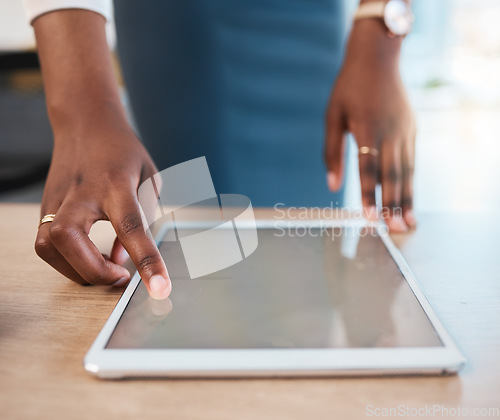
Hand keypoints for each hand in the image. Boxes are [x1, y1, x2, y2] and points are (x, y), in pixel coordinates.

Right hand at [34, 125, 171, 298]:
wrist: (85, 122)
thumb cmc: (123, 150)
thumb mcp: (148, 179)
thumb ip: (142, 219)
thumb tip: (122, 258)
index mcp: (116, 183)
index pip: (130, 227)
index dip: (147, 261)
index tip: (160, 289)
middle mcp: (81, 191)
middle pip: (70, 238)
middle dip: (94, 271)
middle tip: (121, 277)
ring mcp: (57, 199)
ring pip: (48, 245)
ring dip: (77, 270)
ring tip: (106, 270)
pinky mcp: (45, 206)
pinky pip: (45, 244)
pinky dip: (66, 261)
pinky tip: (87, 258)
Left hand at [325, 19, 415, 231]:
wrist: (377, 58)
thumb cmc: (348, 88)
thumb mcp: (332, 116)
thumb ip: (331, 153)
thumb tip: (331, 186)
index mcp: (366, 129)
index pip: (367, 170)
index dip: (368, 195)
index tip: (369, 218)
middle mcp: (389, 132)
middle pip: (392, 176)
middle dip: (393, 205)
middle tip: (395, 230)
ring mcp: (405, 131)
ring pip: (406, 171)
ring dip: (407, 198)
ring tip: (409, 222)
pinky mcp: (412, 129)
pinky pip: (411, 161)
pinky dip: (411, 181)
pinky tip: (410, 198)